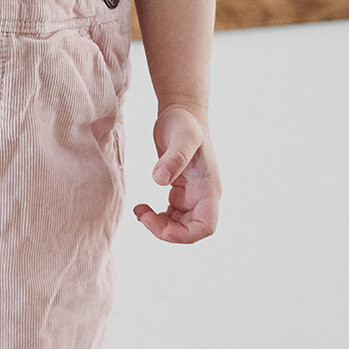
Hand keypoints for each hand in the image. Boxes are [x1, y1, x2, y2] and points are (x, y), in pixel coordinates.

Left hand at [133, 104, 220, 243]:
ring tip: (139, 210)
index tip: (157, 224)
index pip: (205, 227)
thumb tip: (159, 180)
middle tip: (142, 215)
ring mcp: (193, 195)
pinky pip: (172, 216)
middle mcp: (204, 195)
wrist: (181, 112)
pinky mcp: (181, 191)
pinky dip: (156, 218)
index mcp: (209, 188)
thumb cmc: (183, 123)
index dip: (182, 235)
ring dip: (159, 226)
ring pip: (180, 226)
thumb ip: (174, 158)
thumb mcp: (181, 137)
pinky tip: (142, 207)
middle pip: (190, 231)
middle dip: (165, 231)